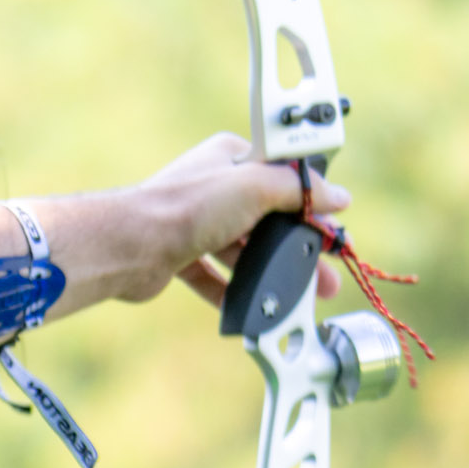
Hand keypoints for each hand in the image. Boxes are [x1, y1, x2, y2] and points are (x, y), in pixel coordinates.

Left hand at [120, 132, 347, 307]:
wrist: (131, 244)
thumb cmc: (188, 206)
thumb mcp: (256, 186)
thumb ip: (299, 189)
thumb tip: (337, 195)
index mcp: (230, 159)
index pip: (281, 177)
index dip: (311, 203)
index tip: (335, 228)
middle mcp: (211, 187)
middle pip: (267, 218)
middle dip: (298, 247)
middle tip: (328, 273)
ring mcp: (194, 222)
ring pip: (243, 250)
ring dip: (273, 272)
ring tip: (303, 298)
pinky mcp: (179, 255)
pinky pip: (213, 276)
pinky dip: (234, 292)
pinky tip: (254, 309)